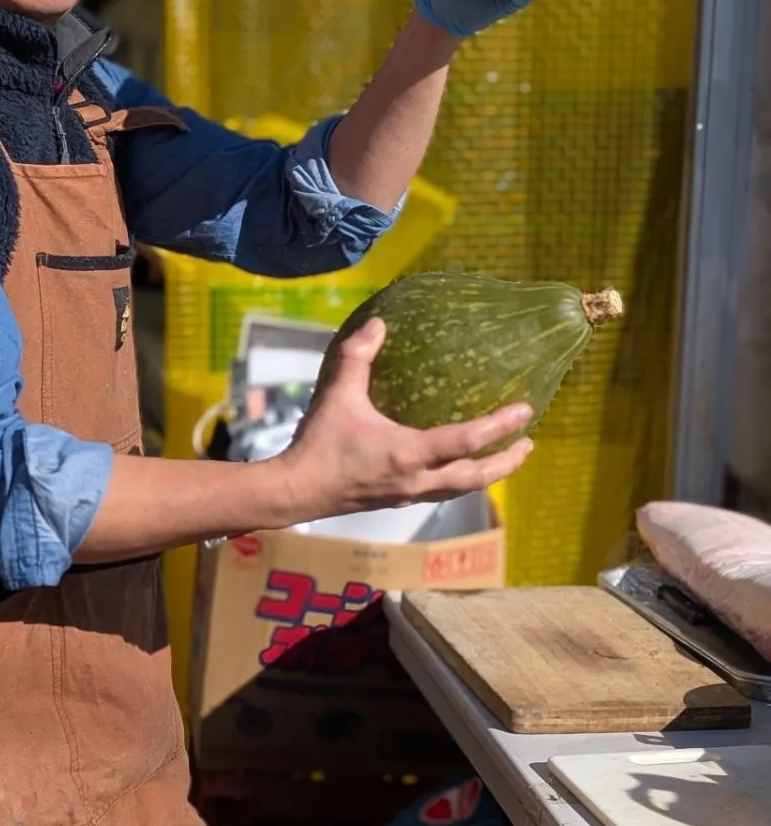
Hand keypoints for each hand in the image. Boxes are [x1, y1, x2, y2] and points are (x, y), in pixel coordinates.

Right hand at [272, 318, 534, 517]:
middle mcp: (416, 479)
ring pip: (460, 490)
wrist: (295, 490)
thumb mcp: (337, 393)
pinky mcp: (395, 502)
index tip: (526, 410)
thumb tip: (380, 323)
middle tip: (529, 444)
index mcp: (408, 452)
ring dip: (487, 475)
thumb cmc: (319, 442)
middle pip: (475, 477)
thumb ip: (358, 356)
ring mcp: (407, 495)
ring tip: (505, 459)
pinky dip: (459, 481)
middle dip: (506, 462)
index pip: (466, 440)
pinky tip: (457, 470)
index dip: (499, 425)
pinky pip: (439, 493)